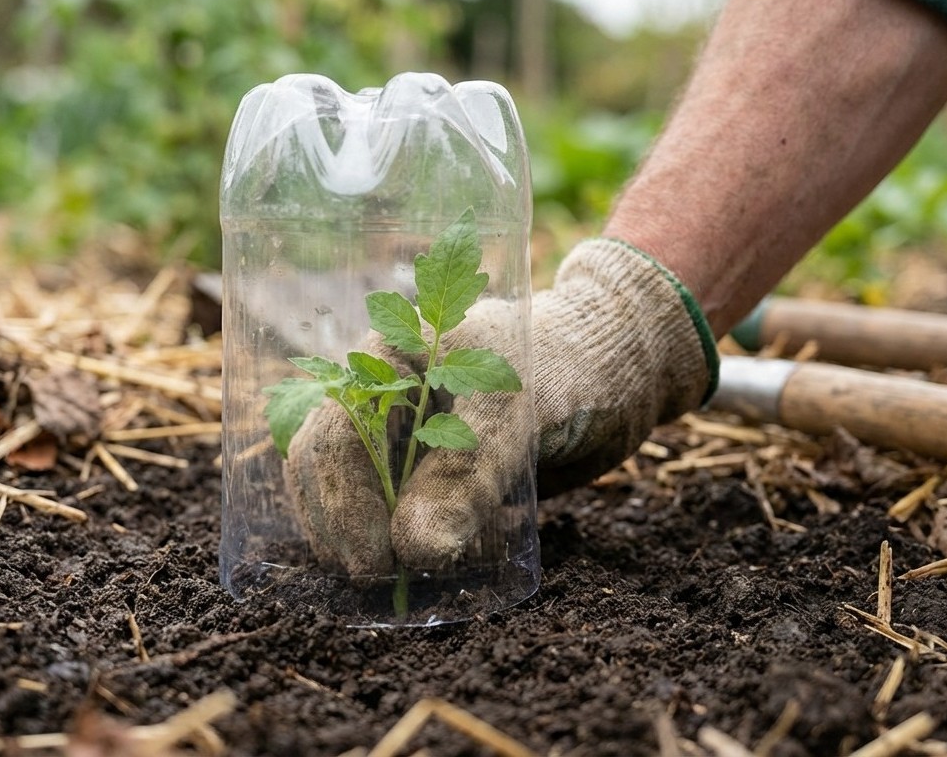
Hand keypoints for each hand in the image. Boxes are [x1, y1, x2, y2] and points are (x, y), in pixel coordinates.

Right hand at [285, 239, 716, 577]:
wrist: (619, 369)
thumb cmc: (567, 365)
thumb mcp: (516, 414)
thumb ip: (465, 475)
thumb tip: (413, 550)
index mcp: (382, 364)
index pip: (327, 441)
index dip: (340, 507)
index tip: (375, 562)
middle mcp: (380, 405)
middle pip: (330, 483)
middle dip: (359, 537)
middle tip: (396, 581)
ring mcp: (404, 444)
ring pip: (367, 514)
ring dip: (401, 548)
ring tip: (464, 552)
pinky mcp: (435, 481)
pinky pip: (413, 529)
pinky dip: (439, 549)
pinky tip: (490, 541)